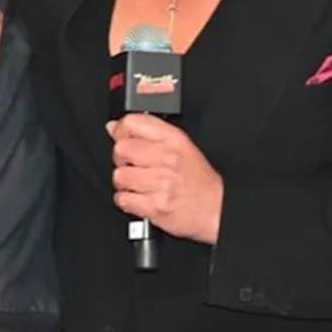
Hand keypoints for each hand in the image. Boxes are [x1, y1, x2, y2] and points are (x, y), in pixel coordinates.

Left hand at [109, 114, 224, 244]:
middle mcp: (167, 158)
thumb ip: (148, 134)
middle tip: (133, 166)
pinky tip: (139, 198)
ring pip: (120, 176)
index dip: (121, 130)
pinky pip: (123, 199)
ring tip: (139, 185)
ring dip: (125, 183)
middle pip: (121, 149)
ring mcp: (160, 183)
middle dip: (122, 159)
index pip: (133, 122)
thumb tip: (114, 127)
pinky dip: (127, 201)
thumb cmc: (199, 180)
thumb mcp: (181, 146)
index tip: (121, 138)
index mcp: (174, 140)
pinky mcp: (154, 206)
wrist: (217, 208)